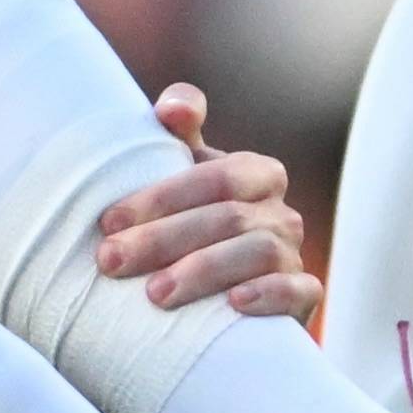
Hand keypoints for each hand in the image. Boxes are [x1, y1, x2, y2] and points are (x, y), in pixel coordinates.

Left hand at [90, 84, 316, 337]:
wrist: (215, 294)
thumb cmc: (189, 222)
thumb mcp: (180, 175)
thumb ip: (176, 134)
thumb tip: (172, 109)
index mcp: (255, 173)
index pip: (213, 177)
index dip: (161, 197)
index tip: (108, 222)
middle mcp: (280, 211)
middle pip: (227, 217)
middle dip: (163, 239)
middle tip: (112, 260)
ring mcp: (293, 254)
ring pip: (259, 252)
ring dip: (204, 271)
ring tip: (155, 293)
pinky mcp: (304, 298)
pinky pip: (301, 290)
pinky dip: (270, 294)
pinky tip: (234, 303)